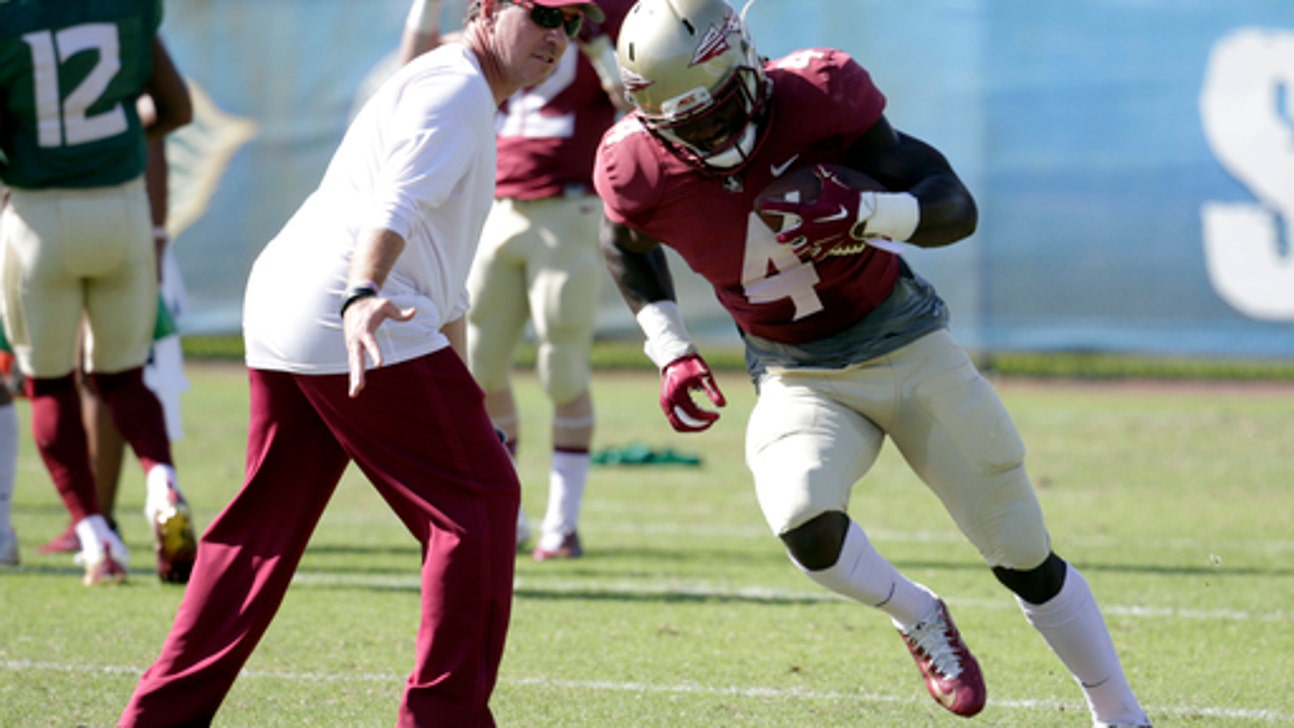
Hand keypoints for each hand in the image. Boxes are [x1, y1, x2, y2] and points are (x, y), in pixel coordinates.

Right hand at [344, 296, 415, 397]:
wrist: (352, 304)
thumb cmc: (372, 306)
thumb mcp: (385, 305)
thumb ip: (399, 312)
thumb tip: (414, 311)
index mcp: (364, 330)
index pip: (371, 343)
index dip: (375, 352)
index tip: (380, 364)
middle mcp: (356, 340)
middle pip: (357, 359)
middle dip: (357, 374)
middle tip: (359, 387)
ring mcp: (352, 346)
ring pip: (353, 364)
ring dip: (354, 379)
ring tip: (354, 394)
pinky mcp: (353, 349)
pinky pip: (353, 364)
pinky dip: (353, 376)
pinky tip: (356, 389)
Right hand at [659, 354, 725, 432]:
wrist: (675, 357)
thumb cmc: (690, 365)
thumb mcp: (704, 376)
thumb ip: (712, 391)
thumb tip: (723, 405)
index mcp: (677, 394)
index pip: (693, 413)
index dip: (706, 417)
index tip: (718, 415)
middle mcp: (667, 401)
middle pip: (682, 424)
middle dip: (698, 426)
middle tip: (711, 421)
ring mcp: (664, 403)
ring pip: (677, 424)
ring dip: (691, 426)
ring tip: (705, 420)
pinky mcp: (664, 403)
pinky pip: (674, 419)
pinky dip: (686, 421)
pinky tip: (698, 414)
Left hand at [757, 164, 875, 261]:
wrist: (865, 215)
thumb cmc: (848, 197)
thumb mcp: (834, 182)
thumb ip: (823, 174)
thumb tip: (817, 167)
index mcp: (809, 211)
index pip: (787, 208)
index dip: (773, 205)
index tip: (762, 204)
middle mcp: (811, 227)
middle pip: (791, 236)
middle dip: (785, 237)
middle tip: (778, 238)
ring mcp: (820, 239)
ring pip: (804, 249)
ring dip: (799, 249)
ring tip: (796, 251)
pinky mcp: (829, 246)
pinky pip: (819, 254)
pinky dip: (817, 254)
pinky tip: (814, 255)